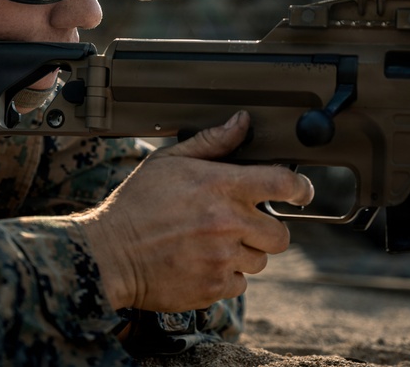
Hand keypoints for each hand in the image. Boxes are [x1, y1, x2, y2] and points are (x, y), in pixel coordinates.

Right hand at [76, 111, 313, 311]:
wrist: (108, 253)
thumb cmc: (136, 205)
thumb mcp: (168, 162)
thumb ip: (211, 143)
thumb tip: (242, 122)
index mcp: (220, 186)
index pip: (283, 183)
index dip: (301, 188)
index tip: (301, 193)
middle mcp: (227, 222)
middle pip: (280, 234)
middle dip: (266, 229)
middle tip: (240, 224)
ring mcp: (222, 258)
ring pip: (260, 261)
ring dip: (243, 253)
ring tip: (211, 244)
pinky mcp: (214, 288)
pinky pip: (239, 284)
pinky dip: (225, 276)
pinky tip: (200, 263)